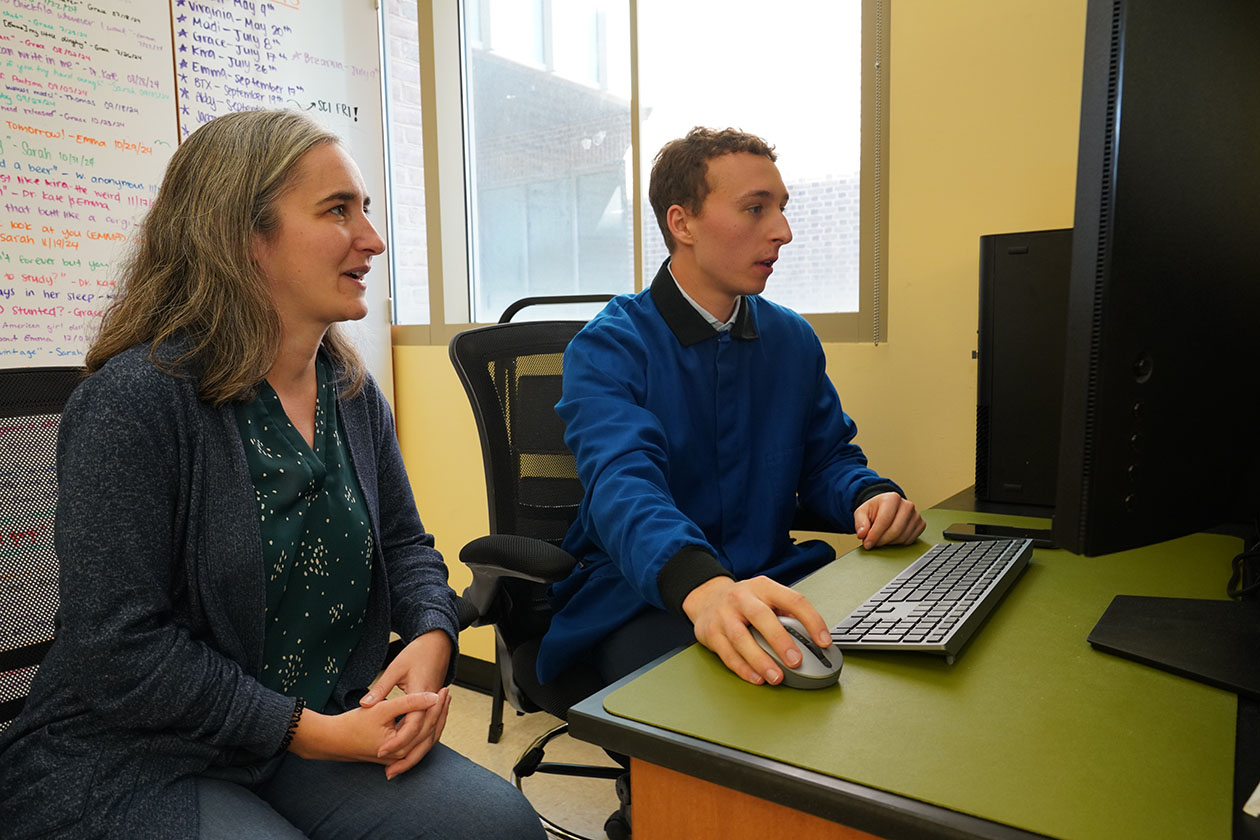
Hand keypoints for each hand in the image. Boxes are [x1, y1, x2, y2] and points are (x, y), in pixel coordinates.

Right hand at [289, 690, 448, 779]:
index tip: (444, 688)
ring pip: (424, 739)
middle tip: (447, 693)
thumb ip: (409, 703)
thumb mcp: (383, 709)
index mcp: (402, 746)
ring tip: (441, 701)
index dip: (438, 705)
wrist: (330, 741)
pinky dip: (424, 728)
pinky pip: (415, 741)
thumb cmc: (353, 724)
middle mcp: (402, 755)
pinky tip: (426, 713)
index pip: (429, 724)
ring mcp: (398, 757)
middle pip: (431, 734)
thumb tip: (433, 696)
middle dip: (440, 713)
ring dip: (434, 721)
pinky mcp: (393, 754)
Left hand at [357, 630, 453, 777]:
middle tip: (389, 772)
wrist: (438, 644)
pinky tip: (407, 752)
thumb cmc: (417, 653)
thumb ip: (381, 689)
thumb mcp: (395, 668)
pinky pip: (429, 731)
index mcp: (424, 694)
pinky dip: (419, 744)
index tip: (380, 752)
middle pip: (424, 738)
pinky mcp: (434, 708)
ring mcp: (435, 706)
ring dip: (414, 755)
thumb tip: (365, 704)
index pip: (412, 725)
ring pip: (429, 738)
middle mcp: (431, 704)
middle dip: (406, 758)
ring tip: (396, 769)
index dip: (396, 741)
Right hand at [681, 576, 830, 686]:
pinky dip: (743, 668)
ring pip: (741, 638)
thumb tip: (813, 640)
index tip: (824, 641)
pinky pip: (727, 654)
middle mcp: (742, 598)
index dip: (812, 620)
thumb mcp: (766, 597)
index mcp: (763, 587)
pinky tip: (757, 678)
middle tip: (796, 661)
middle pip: (761, 616)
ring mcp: (724, 615)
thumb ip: (786, 613)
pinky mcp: (711, 633)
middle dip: (780, 641)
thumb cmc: (744, 602)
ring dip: (760, 660)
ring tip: (776, 677)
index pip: (793, 600)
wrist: (706, 598)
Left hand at [853, 492, 925, 548]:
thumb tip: (862, 533)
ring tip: (881, 538)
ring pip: (902, 537)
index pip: (884, 520)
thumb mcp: (862, 512)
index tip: (867, 544)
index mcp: (892, 498)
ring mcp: (916, 515)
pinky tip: (891, 537)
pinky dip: (898, 543)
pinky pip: (910, 540)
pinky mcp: (921, 524)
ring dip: (889, 542)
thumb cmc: (875, 510)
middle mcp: (907, 505)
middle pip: (895, 531)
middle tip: (873, 543)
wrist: (886, 507)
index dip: (875, 535)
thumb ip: (860, 522)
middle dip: (881, 541)